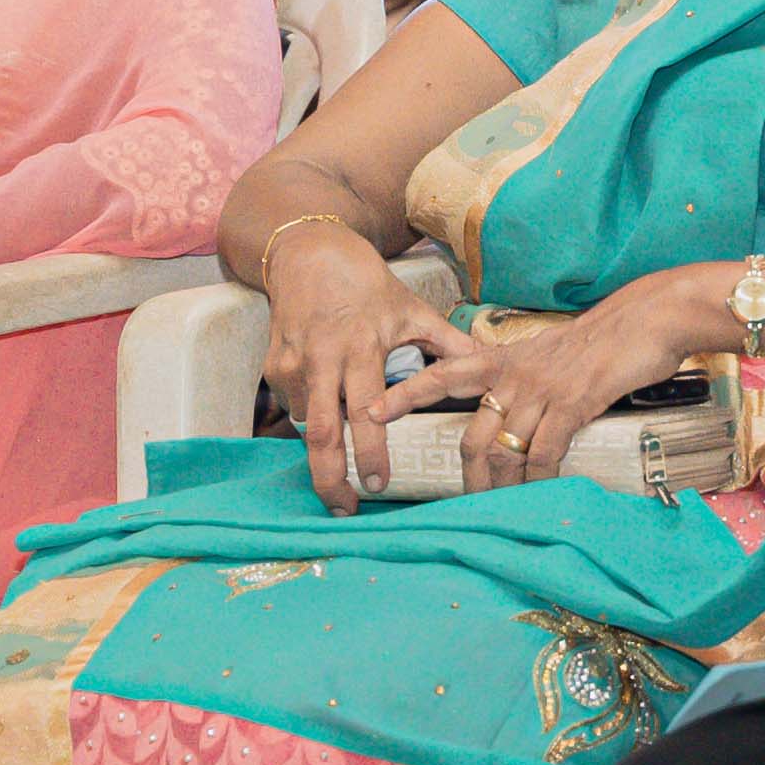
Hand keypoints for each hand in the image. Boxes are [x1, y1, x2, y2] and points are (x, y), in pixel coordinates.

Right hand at [262, 217, 461, 514]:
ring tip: (340, 473)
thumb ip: (450, 344)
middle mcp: (323, 358)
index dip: (369, 451)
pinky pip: (295, 408)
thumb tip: (491, 368)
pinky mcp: (272, 368)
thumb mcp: (414, 310)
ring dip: (324, 451)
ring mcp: (293, 364)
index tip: (377, 485)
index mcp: (363, 346)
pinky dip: (312, 420)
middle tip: (345, 510)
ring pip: (306, 424)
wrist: (310, 254)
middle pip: (321, 433)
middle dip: (329, 478)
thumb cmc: (370, 286)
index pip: (365, 411)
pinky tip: (327, 417)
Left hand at [381, 274, 725, 502]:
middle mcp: (515, 374)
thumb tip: (512, 420)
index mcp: (504, 359)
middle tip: (466, 507)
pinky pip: (544, 453)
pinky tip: (543, 493)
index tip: (368, 411)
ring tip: (502, 512)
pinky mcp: (572, 403)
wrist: (647, 319)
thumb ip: (525, 382)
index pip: (443, 374)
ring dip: (501, 489)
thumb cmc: (602, 340)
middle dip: (468, 479)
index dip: (405, 394)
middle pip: (473, 437)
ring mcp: (542, 389)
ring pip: (505, 452)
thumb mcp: (550, 355)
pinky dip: (540, 480)